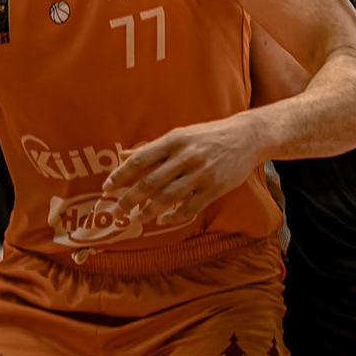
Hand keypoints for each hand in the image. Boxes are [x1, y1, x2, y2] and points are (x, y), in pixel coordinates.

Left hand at [103, 116, 263, 225]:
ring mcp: (201, 173)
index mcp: (175, 140)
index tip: (107, 188)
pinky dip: (173, 217)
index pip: (140, 160)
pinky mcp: (215, 187)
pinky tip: (164, 220)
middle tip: (118, 209)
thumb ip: (154, 148)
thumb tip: (123, 155)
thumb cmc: (211, 135)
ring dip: (148, 210)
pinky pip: (189, 208)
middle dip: (129, 199)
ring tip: (139, 216)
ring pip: (167, 198)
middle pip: (149, 182)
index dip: (120, 175)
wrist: (249, 136)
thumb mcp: (182, 134)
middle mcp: (186, 156)